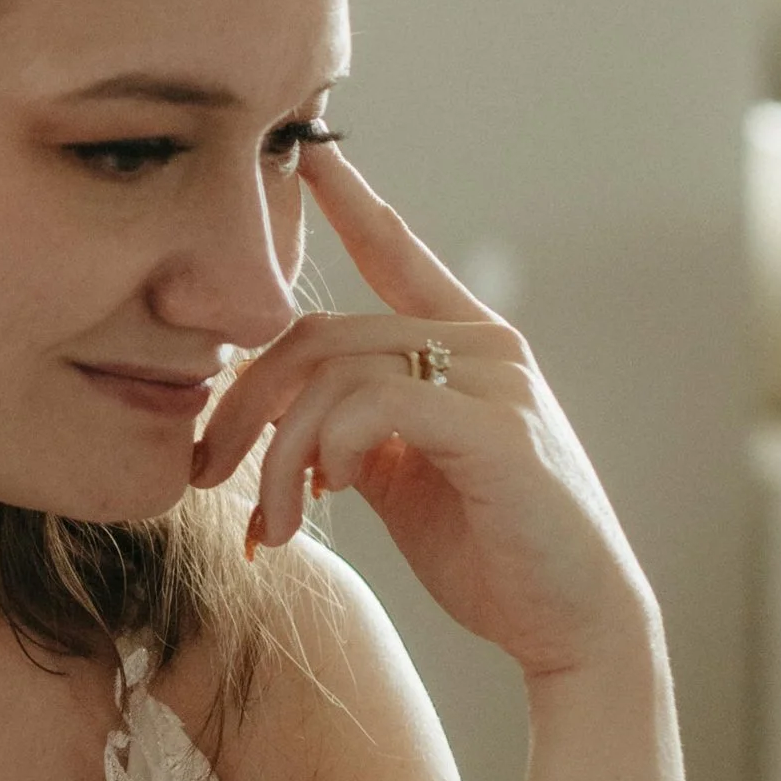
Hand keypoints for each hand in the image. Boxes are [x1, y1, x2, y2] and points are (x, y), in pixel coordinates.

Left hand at [192, 142, 654, 685]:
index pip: (397, 252)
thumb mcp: (403, 479)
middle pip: (322, 332)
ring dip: (282, 452)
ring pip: (338, 373)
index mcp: (462, 346)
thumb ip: (353, 430)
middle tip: (209, 471)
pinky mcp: (498, 428)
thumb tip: (285, 421)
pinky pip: (378, 404)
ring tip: (276, 521)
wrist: (571, 627)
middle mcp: (482, 346)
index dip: (349, 201)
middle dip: (247, 403)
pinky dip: (330, 447)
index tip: (304, 153)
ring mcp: (495, 381)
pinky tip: (328, 492)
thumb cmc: (490, 553)